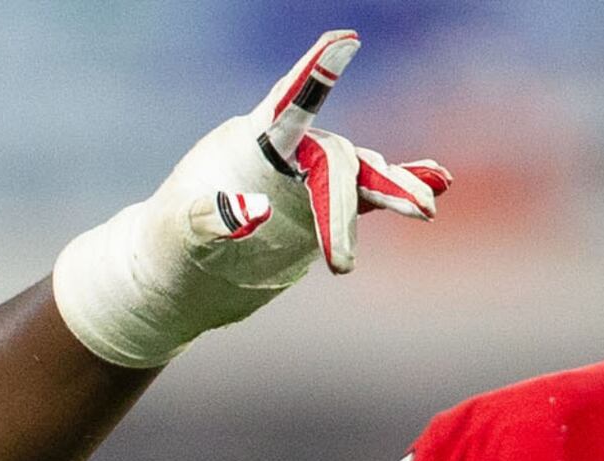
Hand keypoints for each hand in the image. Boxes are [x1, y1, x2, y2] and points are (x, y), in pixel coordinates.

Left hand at [50, 30, 451, 370]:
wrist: (174, 275)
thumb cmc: (165, 246)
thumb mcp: (176, 235)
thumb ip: (210, 219)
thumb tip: (252, 212)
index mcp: (251, 143)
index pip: (288, 104)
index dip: (315, 73)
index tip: (343, 42)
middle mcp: (288, 154)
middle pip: (333, 162)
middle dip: (340, 212)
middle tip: (340, 267)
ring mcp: (307, 181)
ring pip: (360, 176)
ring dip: (395, 191)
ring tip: (426, 209)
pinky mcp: (320, 211)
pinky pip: (367, 196)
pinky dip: (400, 188)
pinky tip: (438, 181)